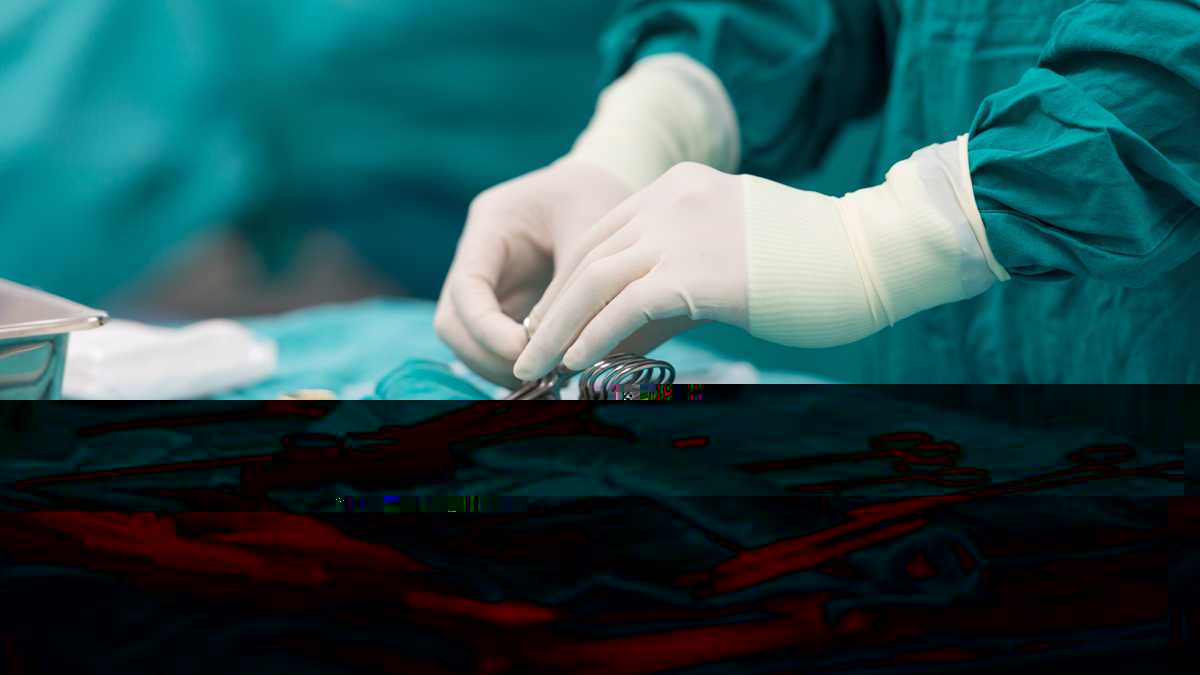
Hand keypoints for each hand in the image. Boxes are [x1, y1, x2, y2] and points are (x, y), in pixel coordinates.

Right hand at [434, 160, 632, 387]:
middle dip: (488, 356)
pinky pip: (497, 345)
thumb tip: (562, 350)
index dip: (486, 329)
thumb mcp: (591, 230)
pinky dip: (518, 364)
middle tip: (537, 376)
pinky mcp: (507, 304)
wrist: (606, 182)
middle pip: (454, 323)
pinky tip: (552, 373)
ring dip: (501, 367)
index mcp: (491, 223)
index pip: (466, 288)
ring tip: (549, 380)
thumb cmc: (598, 196)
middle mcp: (479, 256)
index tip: (523, 352)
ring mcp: (489, 283)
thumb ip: (573, 287)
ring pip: (469, 341)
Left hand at [515, 136, 1006, 382]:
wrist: (875, 256)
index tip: (550, 327)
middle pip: (587, 255)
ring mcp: (685, 230)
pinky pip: (626, 305)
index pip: (601, 236)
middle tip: (526, 353)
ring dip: (558, 328)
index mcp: (679, 187)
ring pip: (595, 278)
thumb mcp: (729, 263)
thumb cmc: (813, 269)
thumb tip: (620, 336)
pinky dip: (593, 336)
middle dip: (552, 309)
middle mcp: (673, 198)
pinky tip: (576, 364)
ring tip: (534, 368)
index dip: (568, 286)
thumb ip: (673, 287)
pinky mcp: (702, 271)